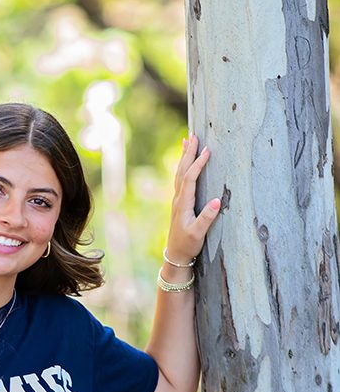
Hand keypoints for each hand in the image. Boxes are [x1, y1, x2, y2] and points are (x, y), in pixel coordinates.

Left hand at [165, 133, 220, 266]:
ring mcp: (178, 201)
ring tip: (187, 141)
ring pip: (180, 174)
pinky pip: (181, 179)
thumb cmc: (188, 245)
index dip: (198, 164)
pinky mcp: (180, 203)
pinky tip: (185, 162)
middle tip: (193, 136)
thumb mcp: (198, 233)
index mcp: (183, 204)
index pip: (190, 179)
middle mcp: (178, 200)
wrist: (175, 255)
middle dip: (188, 153)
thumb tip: (217, 201)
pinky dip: (183, 167)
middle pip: (182, 171)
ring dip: (184, 157)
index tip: (207, 151)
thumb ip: (207, 218)